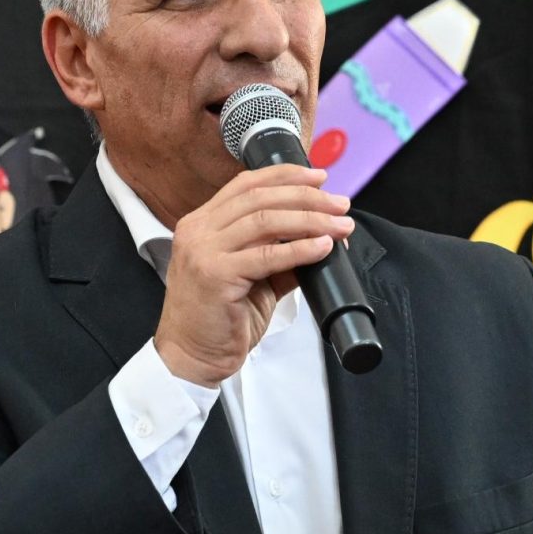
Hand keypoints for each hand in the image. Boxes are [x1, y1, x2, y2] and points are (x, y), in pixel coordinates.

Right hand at [152, 164, 352, 385]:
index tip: (319, 178)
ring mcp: (203, 251)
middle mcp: (198, 231)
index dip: (285, 176)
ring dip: (310, 219)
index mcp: (202, 224)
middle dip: (307, 197)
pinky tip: (322, 247)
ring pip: (265, 221)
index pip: (245, 184)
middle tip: (340, 204)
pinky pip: (268, 255)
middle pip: (260, 198)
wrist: (191, 357)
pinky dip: (300, 249)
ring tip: (340, 225)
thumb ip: (278, 253)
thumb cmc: (220, 319)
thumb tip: (321, 237)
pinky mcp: (216, 275)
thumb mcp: (251, 276)